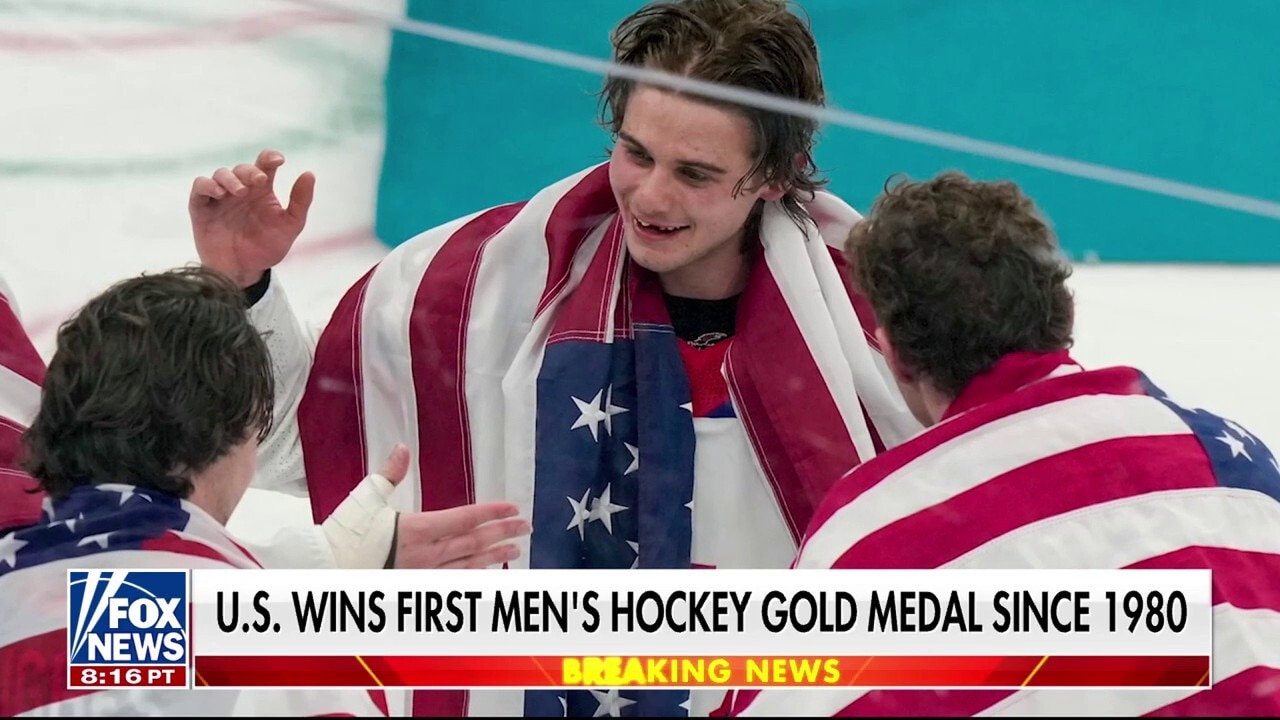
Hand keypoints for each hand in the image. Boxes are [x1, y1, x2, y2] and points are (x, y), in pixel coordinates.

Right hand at [189, 148, 315, 287]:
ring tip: (240, 192)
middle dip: (251, 171)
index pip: (264, 164)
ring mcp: (220, 197)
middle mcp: (240, 190)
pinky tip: (219, 193)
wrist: (244, 272)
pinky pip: (200, 187)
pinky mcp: (202, 207)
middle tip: (260, 181)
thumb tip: (309, 173)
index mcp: (261, 190)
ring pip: (221, 174)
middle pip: (242, 168)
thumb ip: (300, 201)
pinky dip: (207, 185)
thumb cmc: (266, 248)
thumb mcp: (290, 226)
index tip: (279, 160)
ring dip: (230, 178)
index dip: (270, 156)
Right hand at [322, 444, 530, 569]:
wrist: (323, 571)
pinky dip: (473, 577)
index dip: (491, 513)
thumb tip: (402, 448)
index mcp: (417, 529)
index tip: (513, 508)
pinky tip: (487, 573)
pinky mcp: (416, 589)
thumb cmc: (343, 534)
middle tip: (526, 527)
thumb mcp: (366, 498)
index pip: (464, 519)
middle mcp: (426, 555)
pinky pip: (453, 583)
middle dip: (502, 533)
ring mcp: (423, 575)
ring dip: (494, 557)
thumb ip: (388, 474)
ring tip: (515, 550)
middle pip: (474, 543)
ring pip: (468, 566)